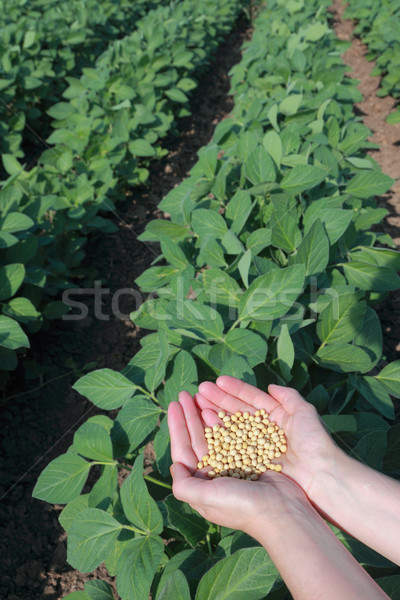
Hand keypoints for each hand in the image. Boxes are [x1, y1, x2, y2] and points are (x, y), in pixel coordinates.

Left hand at [168, 390, 311, 537]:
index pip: (183, 451)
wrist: (281, 511)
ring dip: (205, 415)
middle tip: (185, 393)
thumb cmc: (241, 506)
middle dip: (190, 416)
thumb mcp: (206, 498)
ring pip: (213, 434)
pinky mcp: (249, 459)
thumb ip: (184, 485)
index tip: (173, 405)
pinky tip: (218, 409)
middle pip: (197, 439)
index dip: (177, 427)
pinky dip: (224, 422)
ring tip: (199, 395)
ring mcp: (232, 466)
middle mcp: (214, 476)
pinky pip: (232, 435)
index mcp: (201, 486)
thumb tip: (174, 466)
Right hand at [195, 376, 337, 498]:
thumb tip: (271, 386)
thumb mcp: (304, 412)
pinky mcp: (251, 462)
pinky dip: (219, 434)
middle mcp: (263, 430)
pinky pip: (232, 445)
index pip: (251, 399)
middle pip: (237, 410)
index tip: (217, 381)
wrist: (320, 476)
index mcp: (276, 417)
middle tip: (200, 390)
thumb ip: (289, 397)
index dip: (235, 389)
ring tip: (197, 403)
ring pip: (231, 426)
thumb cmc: (314, 442)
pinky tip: (206, 423)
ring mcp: (256, 446)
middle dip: (219, 399)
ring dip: (215, 413)